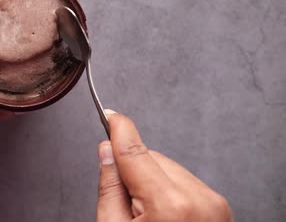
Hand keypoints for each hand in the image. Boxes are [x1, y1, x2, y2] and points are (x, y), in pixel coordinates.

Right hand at [96, 110, 232, 221]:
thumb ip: (110, 187)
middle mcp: (199, 199)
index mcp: (170, 205)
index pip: (136, 151)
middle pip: (152, 159)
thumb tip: (107, 153)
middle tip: (125, 203)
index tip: (111, 115)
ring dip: (152, 181)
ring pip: (169, 169)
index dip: (119, 129)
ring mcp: (214, 204)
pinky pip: (185, 183)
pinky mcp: (220, 208)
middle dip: (134, 170)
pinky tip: (164, 217)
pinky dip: (169, 191)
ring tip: (147, 217)